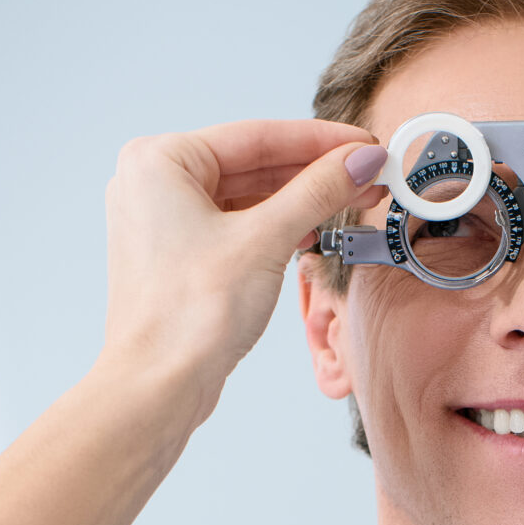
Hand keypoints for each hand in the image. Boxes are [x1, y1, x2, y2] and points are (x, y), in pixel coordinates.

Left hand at [99, 120, 385, 403]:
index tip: (364, 144)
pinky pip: (237, 227)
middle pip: (253, 165)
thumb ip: (318, 192)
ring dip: (300, 202)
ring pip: (247, 198)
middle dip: (314, 173)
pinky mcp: (179, 258)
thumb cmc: (188, 316)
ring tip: (353, 202)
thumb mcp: (266, 239)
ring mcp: (165, 223)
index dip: (320, 141)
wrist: (159, 387)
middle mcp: (154, 184)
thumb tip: (361, 160)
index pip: (257, 137)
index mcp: (160, 161)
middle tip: (369, 174)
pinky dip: (276, 229)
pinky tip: (313, 232)